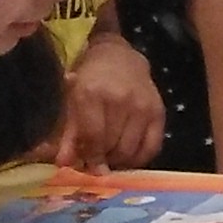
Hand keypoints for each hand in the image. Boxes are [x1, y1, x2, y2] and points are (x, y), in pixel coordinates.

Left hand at [54, 34, 166, 168]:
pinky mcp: (159, 112)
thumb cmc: (90, 80)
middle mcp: (120, 99)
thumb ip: (67, 134)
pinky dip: (139, 157)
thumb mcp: (71, 102)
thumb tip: (63, 164)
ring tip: (111, 155)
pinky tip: (129, 154)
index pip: (93, 138)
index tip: (86, 166)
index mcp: (92, 94)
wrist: (119, 57)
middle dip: (103, 159)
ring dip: (119, 160)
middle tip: (97, 160)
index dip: (89, 157)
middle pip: (112, 146)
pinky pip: (151, 147)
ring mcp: (142, 106)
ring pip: (130, 150)